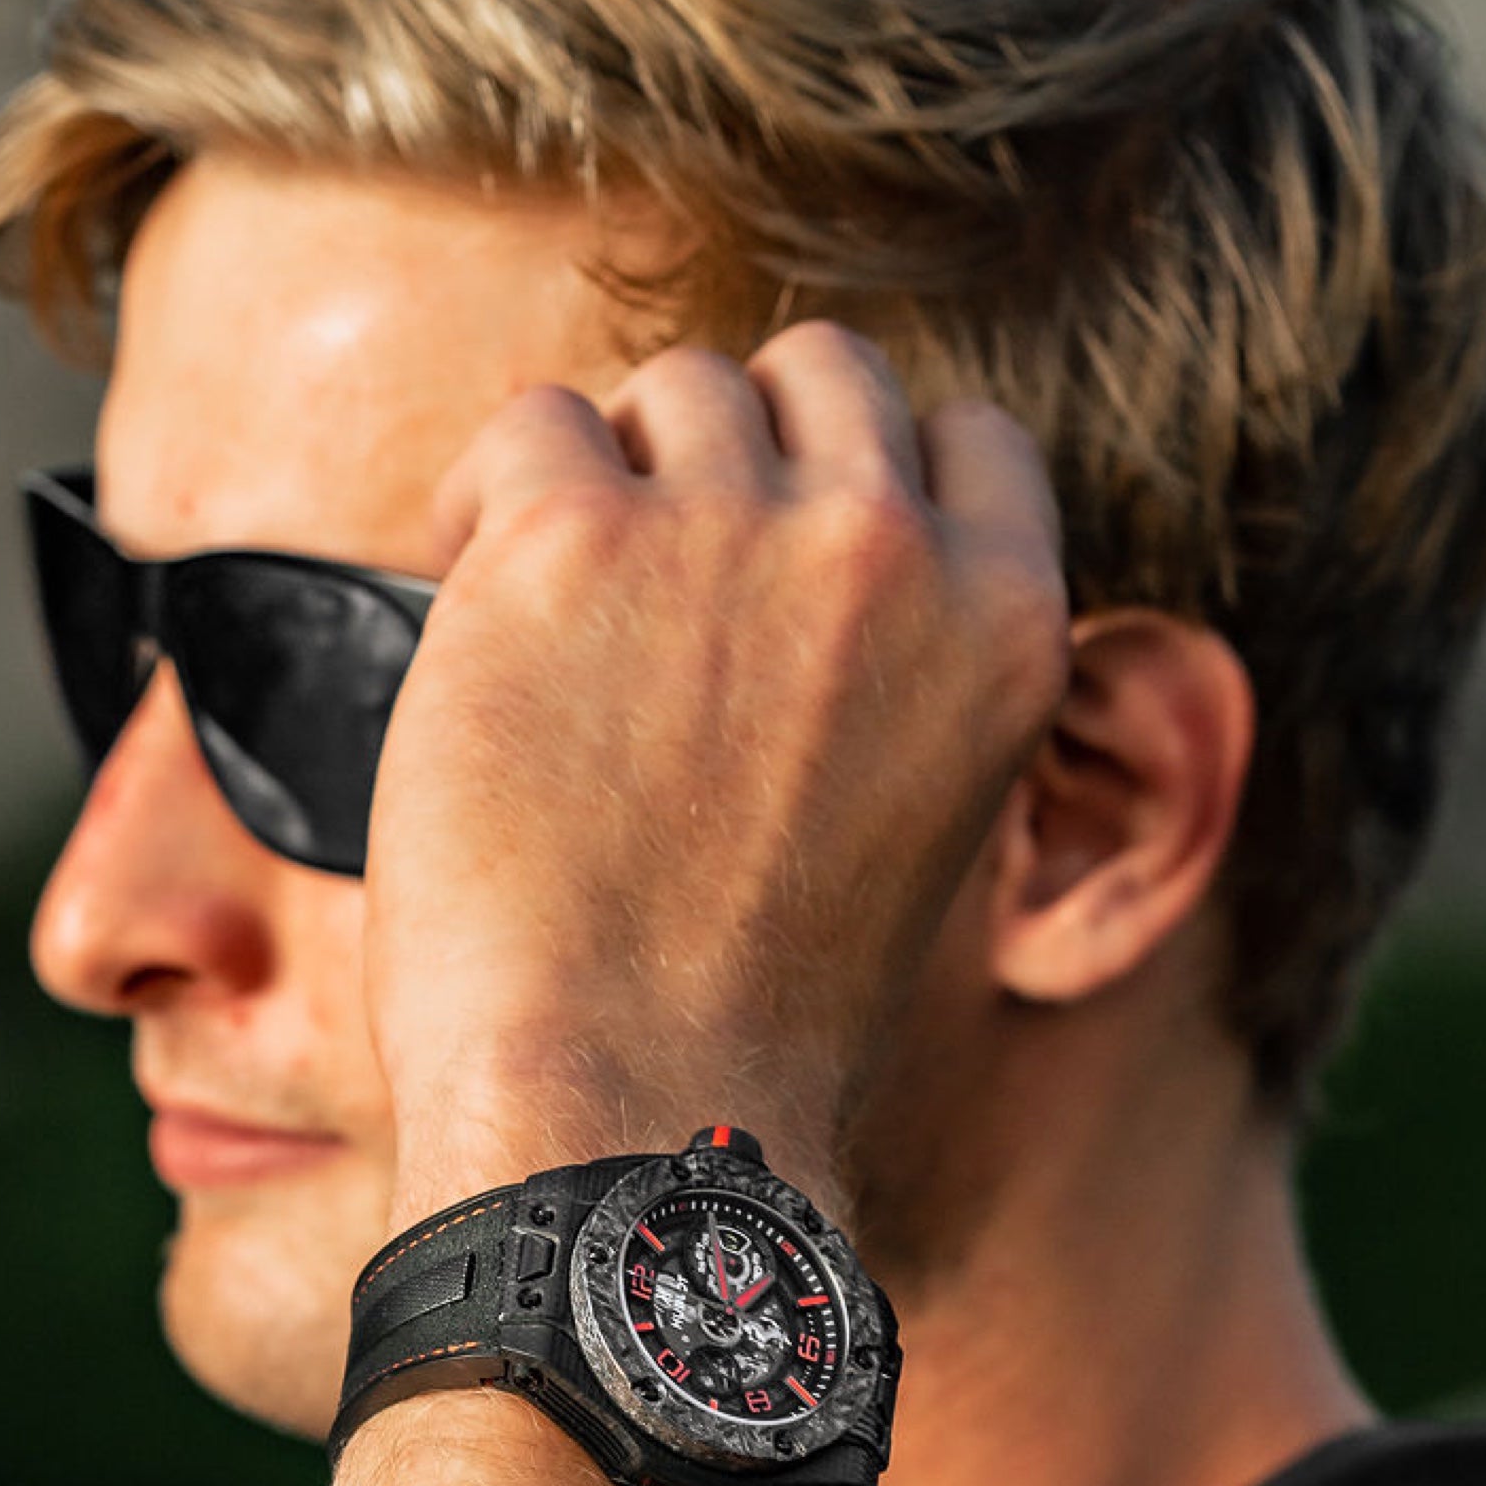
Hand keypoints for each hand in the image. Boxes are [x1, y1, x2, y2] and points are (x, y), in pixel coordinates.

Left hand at [366, 322, 1069, 1221]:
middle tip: (655, 587)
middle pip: (818, 376)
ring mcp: (728, 530)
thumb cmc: (751, 1022)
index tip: (784, 557)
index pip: (962, 438)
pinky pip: (530, 429)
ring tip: (559, 632)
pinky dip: (489, 507)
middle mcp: (889, 550)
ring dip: (611, 483)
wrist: (627, 1110)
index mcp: (1009, 625)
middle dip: (734, 453)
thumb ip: (898, 673)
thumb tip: (808, 558)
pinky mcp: (568, 538)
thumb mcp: (913, 827)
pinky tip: (476, 624)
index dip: (859, 481)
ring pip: (672, 391)